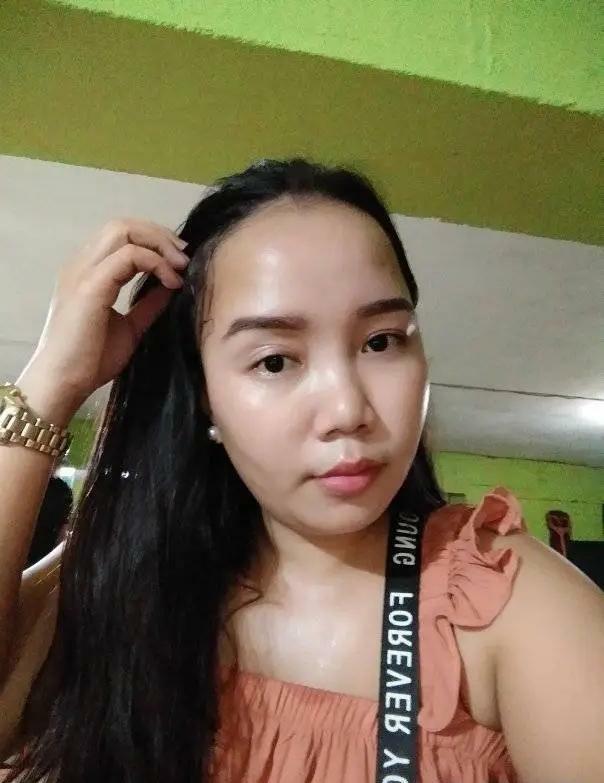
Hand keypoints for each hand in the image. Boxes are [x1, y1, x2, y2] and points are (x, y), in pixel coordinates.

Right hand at [18, 219, 188, 421]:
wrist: (65, 382)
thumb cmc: (91, 360)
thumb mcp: (130, 326)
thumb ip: (148, 304)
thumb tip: (172, 286)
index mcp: (88, 271)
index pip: (120, 235)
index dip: (154, 240)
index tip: (180, 260)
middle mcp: (81, 264)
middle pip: (123, 225)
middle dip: (160, 235)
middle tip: (184, 257)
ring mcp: (83, 271)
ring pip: (123, 230)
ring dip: (159, 244)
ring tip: (180, 266)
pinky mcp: (90, 285)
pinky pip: (128, 256)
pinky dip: (156, 263)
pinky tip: (171, 283)